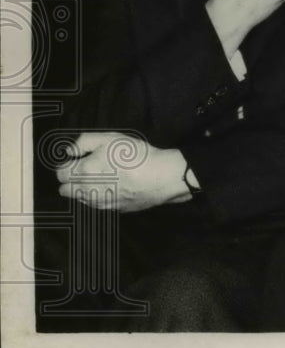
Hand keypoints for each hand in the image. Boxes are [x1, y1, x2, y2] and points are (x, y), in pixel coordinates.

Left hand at [55, 132, 190, 211]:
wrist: (161, 177)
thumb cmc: (136, 155)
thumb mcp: (110, 138)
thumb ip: (84, 142)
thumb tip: (69, 151)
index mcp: (83, 171)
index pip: (60, 172)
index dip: (68, 163)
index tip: (79, 158)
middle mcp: (86, 190)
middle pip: (64, 189)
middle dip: (71, 179)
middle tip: (88, 168)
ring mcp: (99, 202)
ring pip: (79, 198)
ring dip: (83, 189)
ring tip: (103, 176)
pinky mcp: (112, 209)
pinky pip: (96, 204)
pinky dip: (98, 196)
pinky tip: (114, 186)